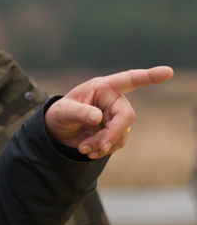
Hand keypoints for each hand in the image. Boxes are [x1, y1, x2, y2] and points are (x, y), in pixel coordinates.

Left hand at [44, 66, 173, 158]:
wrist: (56, 132)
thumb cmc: (59, 114)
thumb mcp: (62, 111)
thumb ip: (79, 113)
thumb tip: (98, 117)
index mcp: (104, 87)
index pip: (129, 79)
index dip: (149, 77)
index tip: (167, 72)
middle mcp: (113, 100)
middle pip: (127, 116)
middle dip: (113, 133)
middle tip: (98, 146)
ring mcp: (115, 116)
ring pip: (122, 133)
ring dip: (104, 144)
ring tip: (83, 148)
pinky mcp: (114, 131)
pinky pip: (118, 142)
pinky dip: (104, 149)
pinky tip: (89, 151)